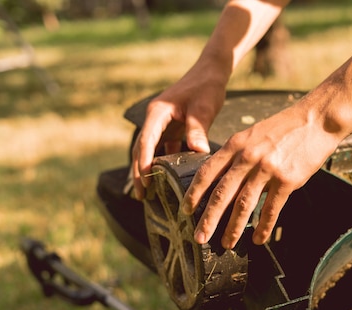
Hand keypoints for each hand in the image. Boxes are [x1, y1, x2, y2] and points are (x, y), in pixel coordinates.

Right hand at [131, 66, 227, 199]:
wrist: (211, 72)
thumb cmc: (206, 86)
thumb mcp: (203, 107)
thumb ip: (198, 129)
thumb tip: (197, 152)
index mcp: (157, 113)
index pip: (145, 141)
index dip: (143, 163)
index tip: (144, 182)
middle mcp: (156, 120)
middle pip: (142, 149)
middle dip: (140, 172)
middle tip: (142, 196)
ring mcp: (164, 124)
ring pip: (152, 151)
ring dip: (150, 170)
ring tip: (152, 193)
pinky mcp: (174, 128)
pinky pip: (166, 149)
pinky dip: (166, 163)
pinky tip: (170, 179)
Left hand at [182, 104, 341, 248]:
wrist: (316, 119)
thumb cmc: (286, 127)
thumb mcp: (254, 134)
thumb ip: (238, 154)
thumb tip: (226, 180)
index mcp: (236, 144)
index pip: (207, 171)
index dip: (194, 193)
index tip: (185, 210)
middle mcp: (248, 157)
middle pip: (222, 193)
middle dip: (208, 219)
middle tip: (199, 237)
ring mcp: (267, 169)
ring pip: (244, 205)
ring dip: (233, 228)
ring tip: (227, 243)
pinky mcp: (287, 180)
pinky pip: (271, 209)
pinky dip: (263, 227)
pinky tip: (258, 239)